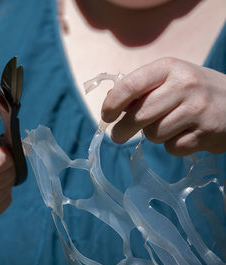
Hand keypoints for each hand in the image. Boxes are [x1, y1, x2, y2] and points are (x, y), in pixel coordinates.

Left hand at [101, 57, 225, 155]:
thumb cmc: (194, 90)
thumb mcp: (170, 78)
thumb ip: (141, 89)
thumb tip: (110, 102)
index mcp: (169, 67)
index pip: (130, 85)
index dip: (112, 104)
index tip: (106, 116)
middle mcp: (185, 85)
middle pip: (139, 115)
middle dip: (122, 130)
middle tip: (118, 135)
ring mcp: (198, 109)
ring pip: (154, 134)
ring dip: (154, 136)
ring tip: (168, 127)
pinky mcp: (208, 133)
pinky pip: (173, 148)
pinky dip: (173, 145)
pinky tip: (185, 134)